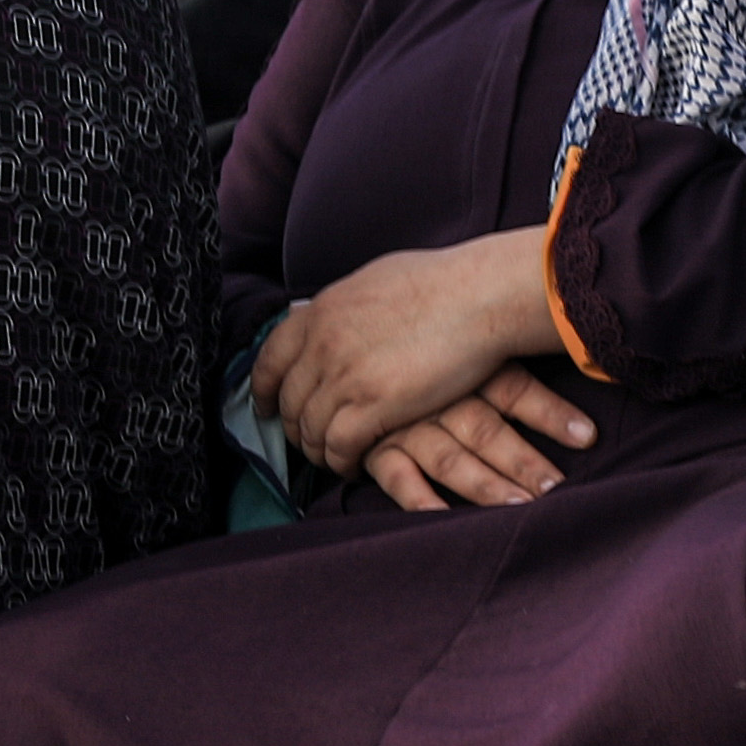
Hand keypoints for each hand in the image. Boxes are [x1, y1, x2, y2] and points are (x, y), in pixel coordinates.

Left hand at [261, 232, 566, 468]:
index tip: (267, 407)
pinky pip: (338, 447)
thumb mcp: (376, 281)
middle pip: (290, 401)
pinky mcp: (372, 407)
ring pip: (310, 430)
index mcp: (322, 311)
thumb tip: (338, 318)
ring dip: (318, 450)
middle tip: (309, 440)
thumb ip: (346, 307)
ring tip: (334, 458)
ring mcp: (344, 376)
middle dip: (295, 427)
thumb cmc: (445, 283)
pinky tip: (353, 464)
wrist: (480, 296)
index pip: (270, 358)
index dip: (264, 389)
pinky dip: (341, 462)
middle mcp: (323, 344)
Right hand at [359, 365, 599, 511]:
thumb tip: (573, 347)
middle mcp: (438, 396)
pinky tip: (446, 518)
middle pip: (486, 431)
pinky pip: (399, 478)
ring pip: (451, 459)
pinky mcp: (377, 448)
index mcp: (464, 367)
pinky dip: (422, 500)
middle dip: (524, 462)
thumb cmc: (426, 348)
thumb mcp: (467, 339)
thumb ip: (509, 347)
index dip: (551, 412)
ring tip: (521, 507)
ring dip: (486, 485)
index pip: (514, 388)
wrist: (354, 352)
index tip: (587, 437)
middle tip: (556, 489)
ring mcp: (406, 424)